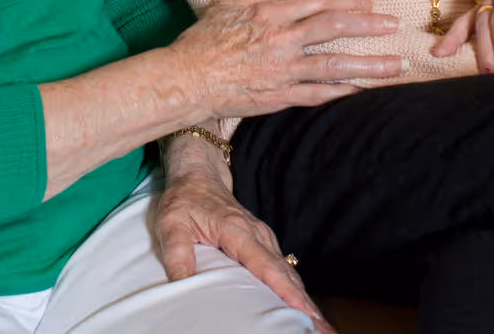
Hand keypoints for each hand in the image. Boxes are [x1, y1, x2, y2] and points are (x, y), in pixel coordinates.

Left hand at [154, 136, 332, 333]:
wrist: (199, 174)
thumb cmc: (185, 198)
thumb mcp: (171, 222)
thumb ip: (176, 253)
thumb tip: (181, 284)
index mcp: (237, 230)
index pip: (266, 265)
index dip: (286, 290)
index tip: (304, 310)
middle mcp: (257, 234)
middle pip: (286, 274)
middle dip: (305, 303)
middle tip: (323, 330)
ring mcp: (263, 238)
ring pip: (288, 273)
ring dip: (304, 299)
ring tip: (318, 327)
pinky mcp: (263, 243)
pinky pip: (282, 269)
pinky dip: (295, 290)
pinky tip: (302, 308)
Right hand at [171, 0, 403, 118]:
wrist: (186, 78)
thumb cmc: (203, 40)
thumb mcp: (230, 5)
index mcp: (270, 12)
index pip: (318, 0)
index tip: (366, 2)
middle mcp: (281, 38)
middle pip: (334, 27)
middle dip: (368, 25)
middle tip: (392, 24)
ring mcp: (283, 69)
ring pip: (335, 64)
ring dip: (369, 64)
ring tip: (396, 65)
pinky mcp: (280, 96)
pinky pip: (318, 95)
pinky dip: (342, 93)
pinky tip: (363, 92)